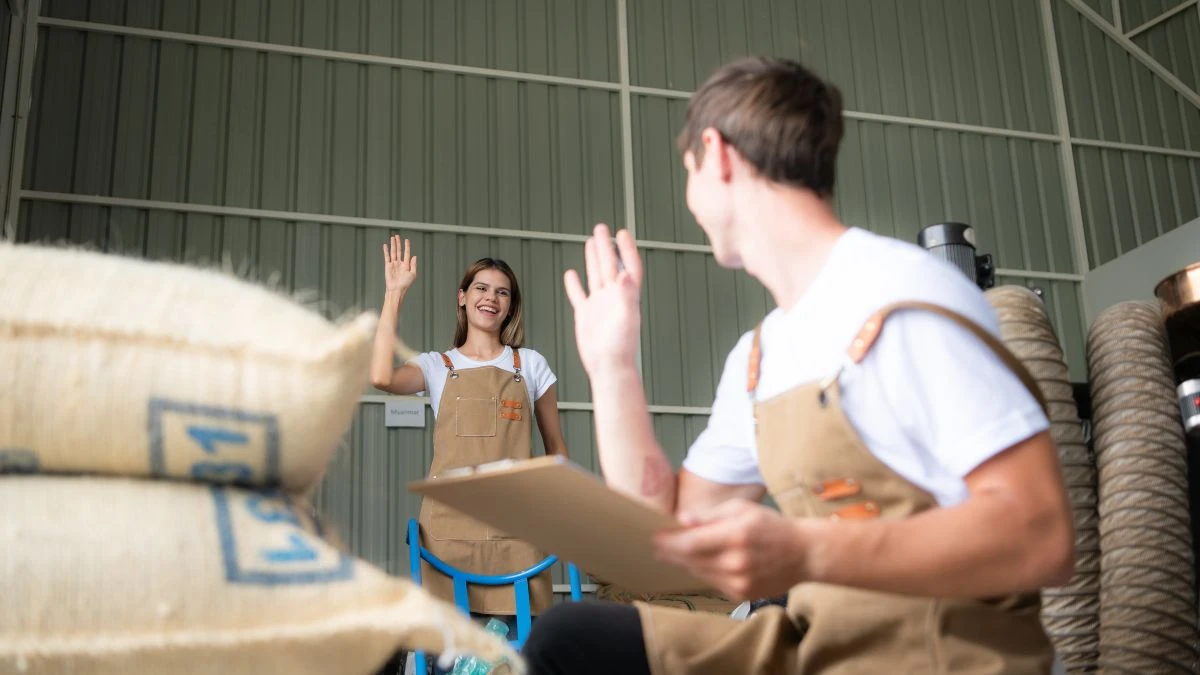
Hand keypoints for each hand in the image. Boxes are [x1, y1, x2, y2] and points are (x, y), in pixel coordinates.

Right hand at [383, 234, 417, 292]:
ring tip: (392, 238)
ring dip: (393, 245)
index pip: (407, 253)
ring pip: (393, 252)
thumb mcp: (413, 274)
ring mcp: (393, 264)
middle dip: (398, 243)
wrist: (396, 289)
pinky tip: (385, 245)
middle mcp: (400, 263)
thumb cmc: (405, 284)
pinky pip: (387, 257)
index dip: (407, 246)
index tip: (407, 240)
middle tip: (397, 236)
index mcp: (406, 265)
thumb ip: (413, 265)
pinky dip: (386, 251)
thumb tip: (414, 256)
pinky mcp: (388, 266)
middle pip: (399, 251)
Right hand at [563, 224, 642, 373]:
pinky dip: (574, 284)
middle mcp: (613, 297)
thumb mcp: (627, 317)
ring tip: (590, 241)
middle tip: (602, 228)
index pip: (628, 266)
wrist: (607, 366)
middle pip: (610, 265)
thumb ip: (627, 294)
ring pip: (595, 275)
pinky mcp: (586, 315)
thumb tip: (624, 273)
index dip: (627, 249)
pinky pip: (579, 295)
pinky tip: (571, 273)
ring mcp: (599, 305)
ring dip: (593, 258)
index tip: (622, 233)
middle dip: (606, 246)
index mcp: (626, 295)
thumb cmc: (621, 346)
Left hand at [652, 500, 809, 600]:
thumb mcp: (742, 509)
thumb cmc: (772, 526)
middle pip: (690, 561)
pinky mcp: (742, 594)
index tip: (654, 537)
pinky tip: (703, 562)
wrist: (804, 554)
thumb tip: (682, 520)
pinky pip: (712, 582)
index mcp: (735, 535)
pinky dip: (704, 572)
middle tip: (656, 545)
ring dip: (685, 563)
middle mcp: (735, 562)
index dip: (668, 542)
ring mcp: (739, 582)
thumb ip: (710, 516)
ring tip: (676, 552)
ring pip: (698, 573)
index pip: (690, 544)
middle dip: (670, 552)